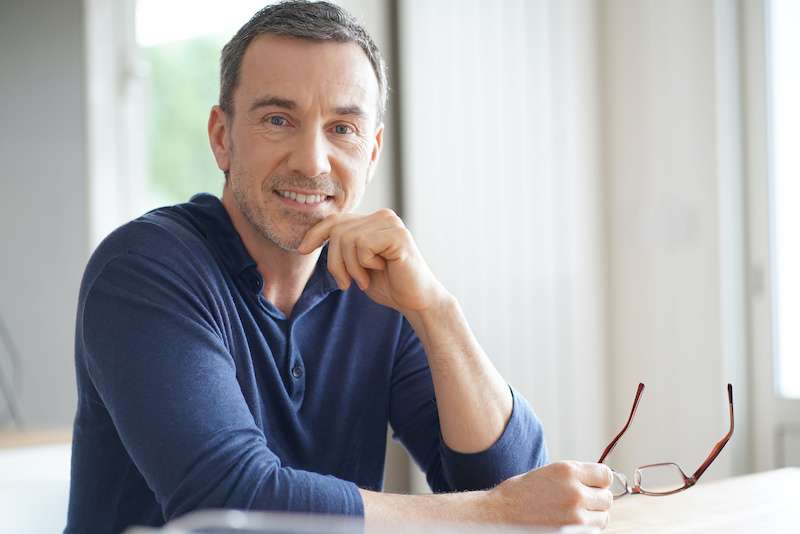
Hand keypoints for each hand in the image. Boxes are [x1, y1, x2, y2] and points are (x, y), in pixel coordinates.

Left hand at [297, 209, 447, 312]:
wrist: (416, 301)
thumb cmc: (388, 285)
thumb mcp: (356, 264)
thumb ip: (342, 248)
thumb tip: (309, 240)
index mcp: (373, 220)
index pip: (336, 220)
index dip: (315, 234)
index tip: (301, 250)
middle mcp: (383, 216)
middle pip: (338, 231)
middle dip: (336, 262)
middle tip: (348, 283)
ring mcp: (391, 223)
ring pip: (347, 239)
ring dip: (351, 267)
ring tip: (365, 279)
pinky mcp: (398, 235)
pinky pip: (363, 245)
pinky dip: (365, 264)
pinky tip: (381, 270)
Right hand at [486, 461, 613, 528]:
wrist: (501, 513)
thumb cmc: (522, 492)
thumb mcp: (550, 472)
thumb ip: (576, 475)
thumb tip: (600, 482)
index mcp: (568, 471)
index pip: (606, 475)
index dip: (600, 481)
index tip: (593, 485)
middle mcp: (575, 492)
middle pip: (607, 498)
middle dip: (596, 499)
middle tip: (580, 501)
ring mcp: (575, 516)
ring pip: (603, 517)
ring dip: (593, 516)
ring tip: (574, 513)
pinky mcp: (574, 533)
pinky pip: (593, 531)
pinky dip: (586, 528)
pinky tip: (568, 523)